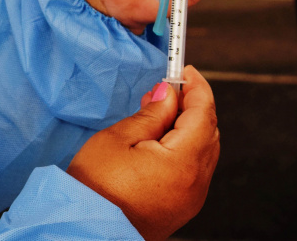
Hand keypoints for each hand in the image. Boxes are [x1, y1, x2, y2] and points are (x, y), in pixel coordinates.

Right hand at [67, 66, 219, 240]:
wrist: (87, 228)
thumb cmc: (95, 187)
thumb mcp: (118, 139)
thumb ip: (150, 114)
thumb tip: (168, 94)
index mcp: (183, 162)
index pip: (204, 114)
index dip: (197, 88)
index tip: (184, 71)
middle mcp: (195, 182)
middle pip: (208, 132)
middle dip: (192, 105)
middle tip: (166, 89)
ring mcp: (191, 197)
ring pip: (203, 150)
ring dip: (189, 126)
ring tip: (158, 112)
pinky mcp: (182, 206)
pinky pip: (194, 168)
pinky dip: (184, 147)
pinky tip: (160, 140)